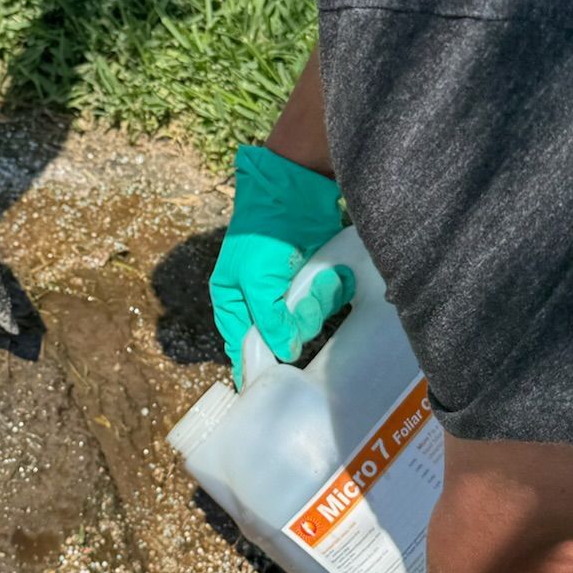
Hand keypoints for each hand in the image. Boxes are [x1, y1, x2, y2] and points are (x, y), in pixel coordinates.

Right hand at [208, 144, 353, 388]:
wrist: (294, 190)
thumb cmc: (263, 236)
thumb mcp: (255, 282)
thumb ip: (268, 322)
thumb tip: (285, 353)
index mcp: (233, 301)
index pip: (240, 345)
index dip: (256, 364)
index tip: (273, 381)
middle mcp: (260, 298)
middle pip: (283, 336)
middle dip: (300, 321)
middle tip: (304, 301)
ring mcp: (290, 288)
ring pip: (311, 319)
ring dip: (321, 302)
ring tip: (326, 278)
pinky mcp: (315, 277)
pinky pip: (329, 300)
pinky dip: (336, 289)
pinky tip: (339, 276)